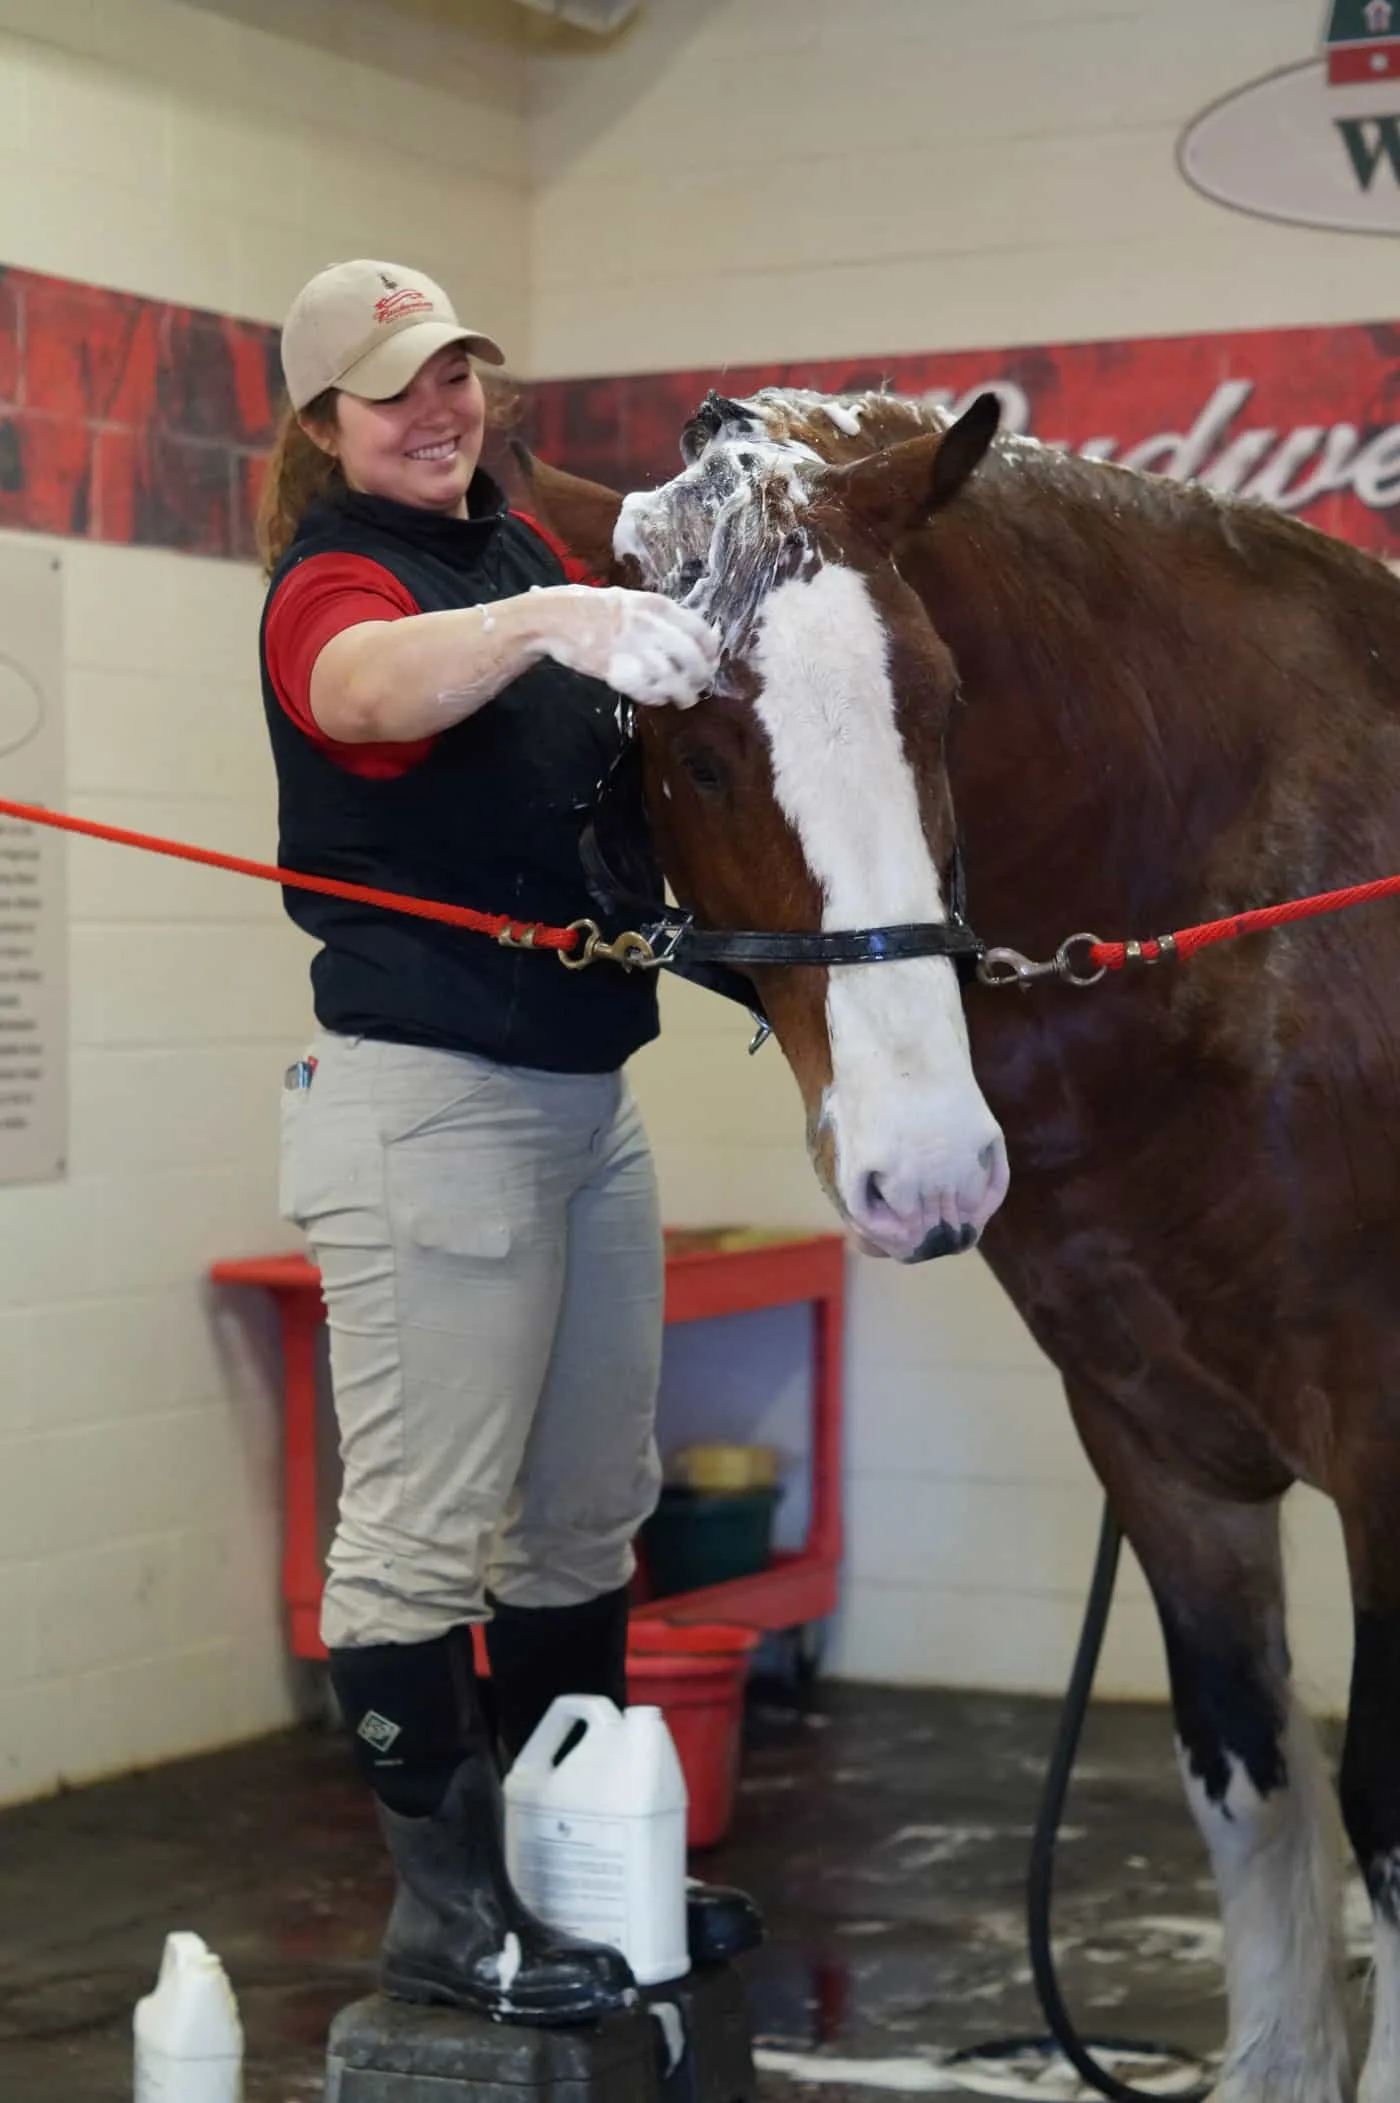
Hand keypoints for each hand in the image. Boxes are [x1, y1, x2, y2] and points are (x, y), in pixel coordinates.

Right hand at [528, 585, 718, 707]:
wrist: (553, 619)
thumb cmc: (591, 609)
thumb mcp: (630, 601)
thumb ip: (659, 617)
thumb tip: (691, 636)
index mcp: (655, 605)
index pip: (699, 630)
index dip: (710, 650)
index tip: (711, 660)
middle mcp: (648, 625)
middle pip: (691, 657)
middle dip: (702, 675)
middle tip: (701, 685)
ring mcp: (631, 649)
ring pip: (672, 678)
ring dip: (684, 693)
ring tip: (686, 699)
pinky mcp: (615, 670)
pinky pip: (647, 690)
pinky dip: (657, 697)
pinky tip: (660, 698)